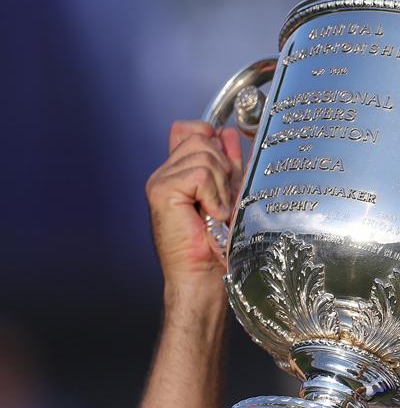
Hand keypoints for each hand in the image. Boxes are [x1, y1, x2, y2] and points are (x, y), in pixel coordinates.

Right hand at [145, 121, 243, 302]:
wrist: (203, 277)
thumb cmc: (216, 246)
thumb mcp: (229, 195)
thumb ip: (228, 165)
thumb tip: (230, 134)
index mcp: (178, 172)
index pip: (192, 129)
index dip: (213, 139)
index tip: (228, 169)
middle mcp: (165, 173)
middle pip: (202, 138)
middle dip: (224, 168)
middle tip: (222, 202)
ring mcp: (160, 180)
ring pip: (203, 154)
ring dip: (220, 186)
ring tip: (217, 212)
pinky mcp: (161, 190)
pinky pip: (199, 173)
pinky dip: (213, 195)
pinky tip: (211, 216)